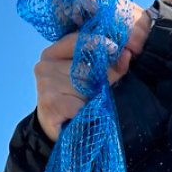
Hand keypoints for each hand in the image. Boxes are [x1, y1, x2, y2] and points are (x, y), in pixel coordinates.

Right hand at [33, 0, 153, 143]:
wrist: (59, 131)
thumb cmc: (75, 100)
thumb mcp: (92, 79)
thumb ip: (109, 66)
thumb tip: (127, 54)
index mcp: (52, 53)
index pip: (77, 40)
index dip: (98, 43)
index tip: (116, 49)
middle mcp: (44, 66)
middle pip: (83, 66)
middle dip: (97, 79)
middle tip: (96, 93)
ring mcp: (45, 84)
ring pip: (83, 86)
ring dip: (91, 99)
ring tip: (85, 107)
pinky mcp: (49, 102)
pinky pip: (80, 105)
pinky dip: (86, 112)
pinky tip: (80, 116)